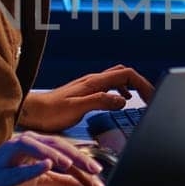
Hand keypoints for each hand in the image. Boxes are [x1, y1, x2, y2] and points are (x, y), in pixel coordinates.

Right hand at [0, 131, 104, 185]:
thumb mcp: (33, 181)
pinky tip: (46, 165)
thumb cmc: (0, 180)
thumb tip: (81, 183)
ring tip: (72, 164)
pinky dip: (32, 166)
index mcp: (35, 146)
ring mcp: (9, 155)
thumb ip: (56, 180)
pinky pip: (17, 167)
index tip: (99, 176)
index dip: (83, 162)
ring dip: (56, 155)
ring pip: (36, 149)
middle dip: (77, 157)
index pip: (64, 150)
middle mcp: (24, 145)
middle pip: (55, 144)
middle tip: (94, 169)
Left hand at [16, 64, 156, 131]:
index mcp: (94, 82)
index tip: (153, 97)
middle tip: (150, 98)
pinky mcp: (85, 92)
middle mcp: (93, 80)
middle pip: (124, 73)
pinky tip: (120, 102)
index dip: (144, 84)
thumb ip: (100, 101)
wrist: (31, 111)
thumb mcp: (77, 108)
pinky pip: (109, 86)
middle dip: (141, 83)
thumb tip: (123, 100)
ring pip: (117, 78)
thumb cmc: (50, 112)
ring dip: (132, 86)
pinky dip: (121, 91)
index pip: (127, 75)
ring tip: (141, 99)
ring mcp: (89, 85)